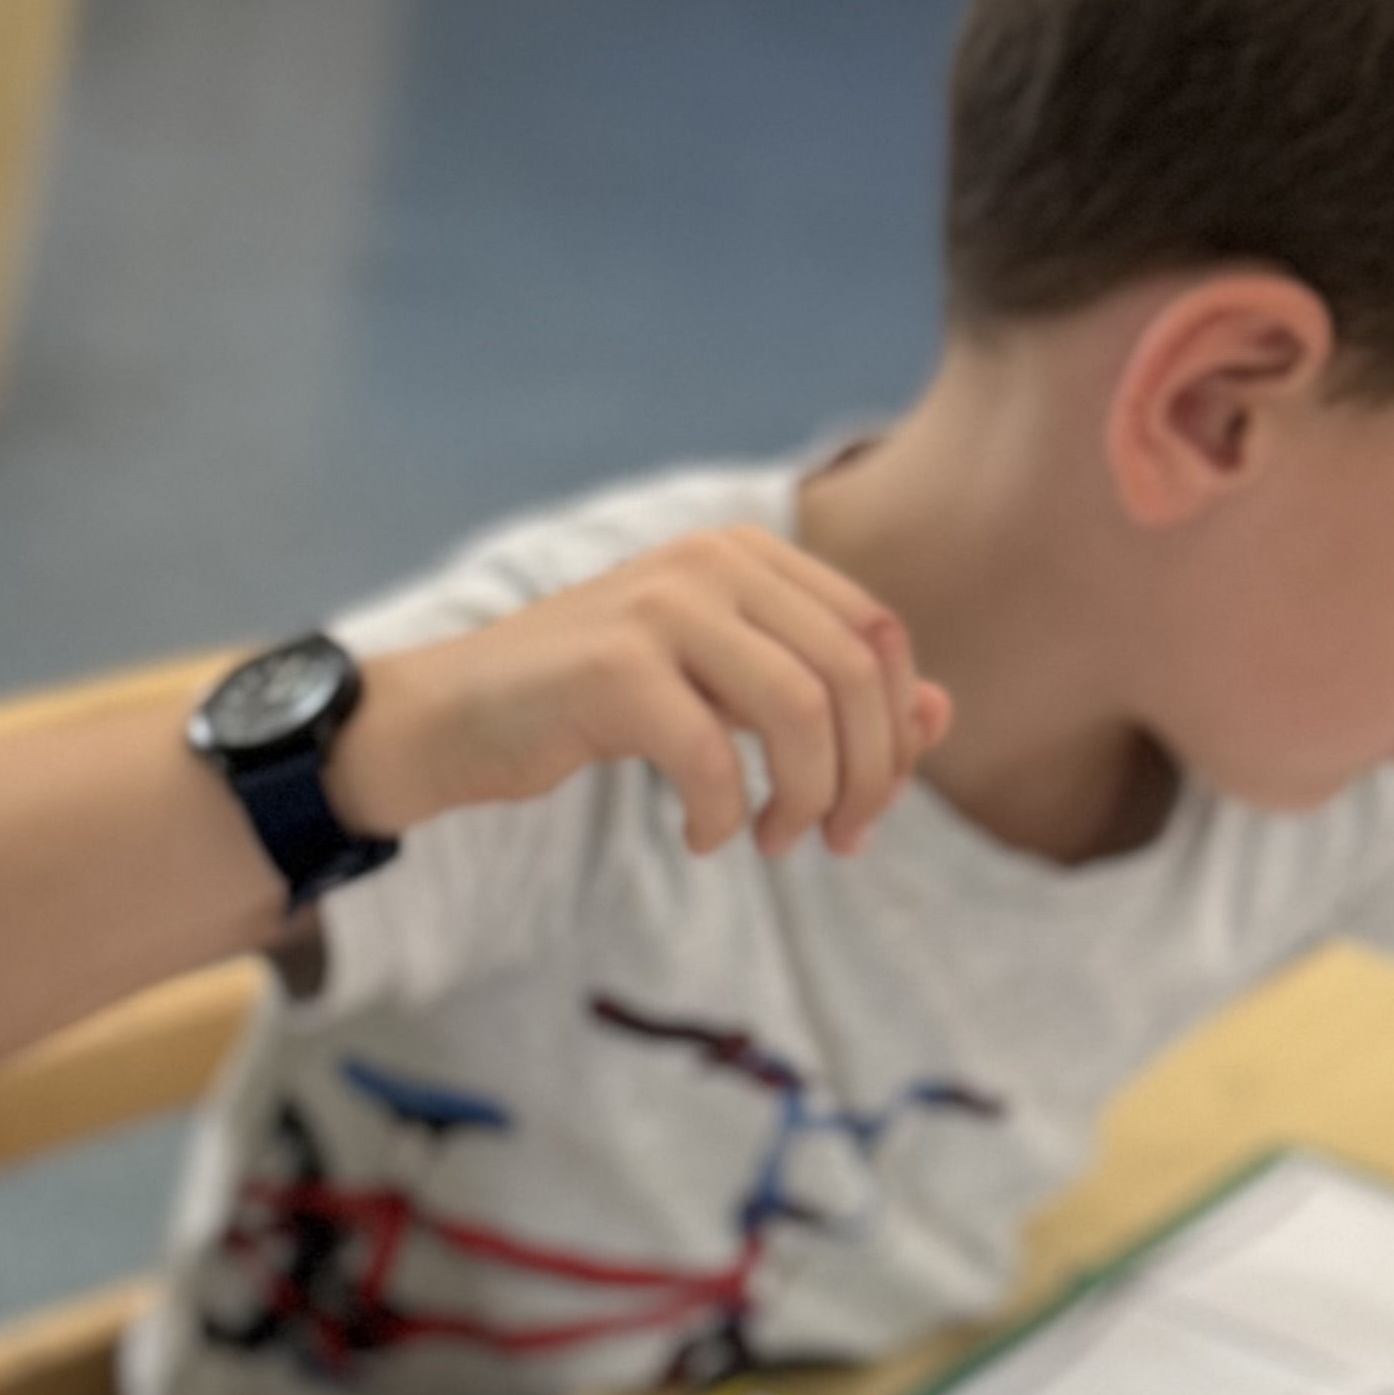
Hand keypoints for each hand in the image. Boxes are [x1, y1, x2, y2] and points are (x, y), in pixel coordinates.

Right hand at [357, 531, 950, 862]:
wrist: (453, 716)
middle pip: (855, 672)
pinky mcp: (613, 668)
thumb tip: (940, 714)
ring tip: (774, 843)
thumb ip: (823, 692)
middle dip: (866, 775)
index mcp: (746, 551)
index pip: (878, 632)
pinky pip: (714, 759)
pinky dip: (725, 816)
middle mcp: (710, 561)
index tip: (870, 801)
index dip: (895, 727)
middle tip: (838, 841)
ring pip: (803, 712)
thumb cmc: (591, 706)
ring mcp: (661, 606)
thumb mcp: (722, 690)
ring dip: (806, 800)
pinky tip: (704, 837)